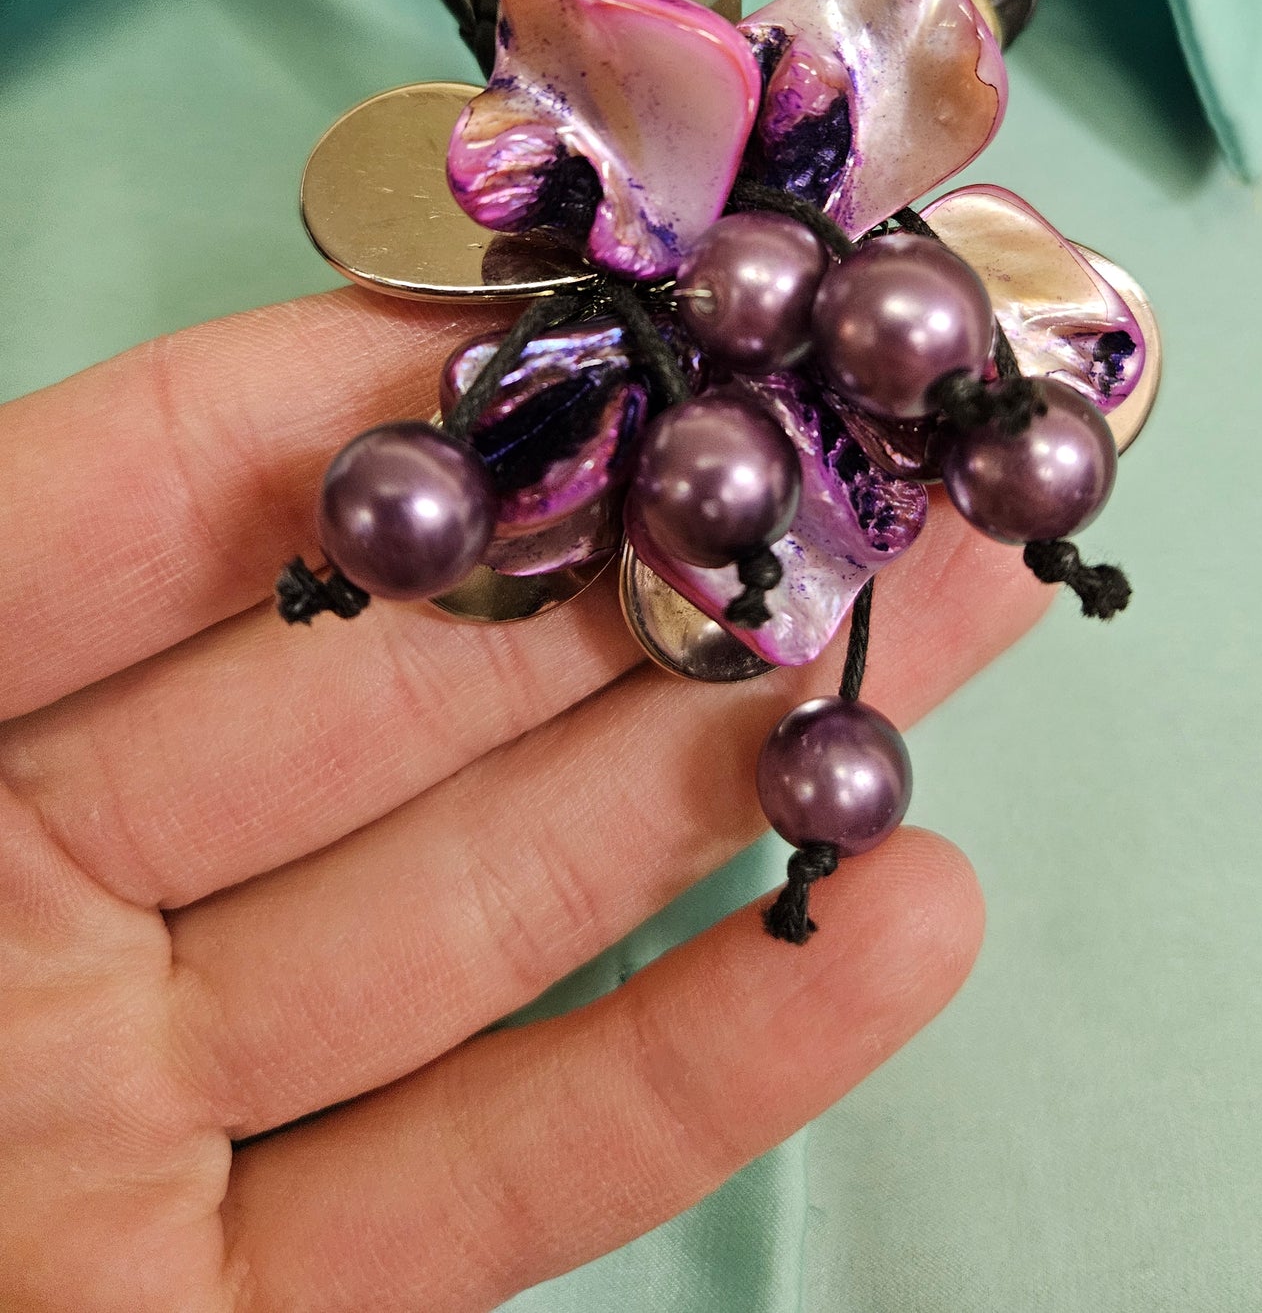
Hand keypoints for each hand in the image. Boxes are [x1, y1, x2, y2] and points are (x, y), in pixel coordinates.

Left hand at [0, 291, 1048, 1312]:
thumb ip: (15, 546)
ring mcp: (143, 1129)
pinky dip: (701, 1067)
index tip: (599, 298)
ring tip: (950, 621)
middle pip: (380, 694)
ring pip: (483, 913)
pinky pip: (494, 1181)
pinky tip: (894, 928)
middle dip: (632, 547)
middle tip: (860, 438)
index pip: (148, 507)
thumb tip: (327, 349)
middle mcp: (30, 908)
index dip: (371, 394)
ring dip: (727, 768)